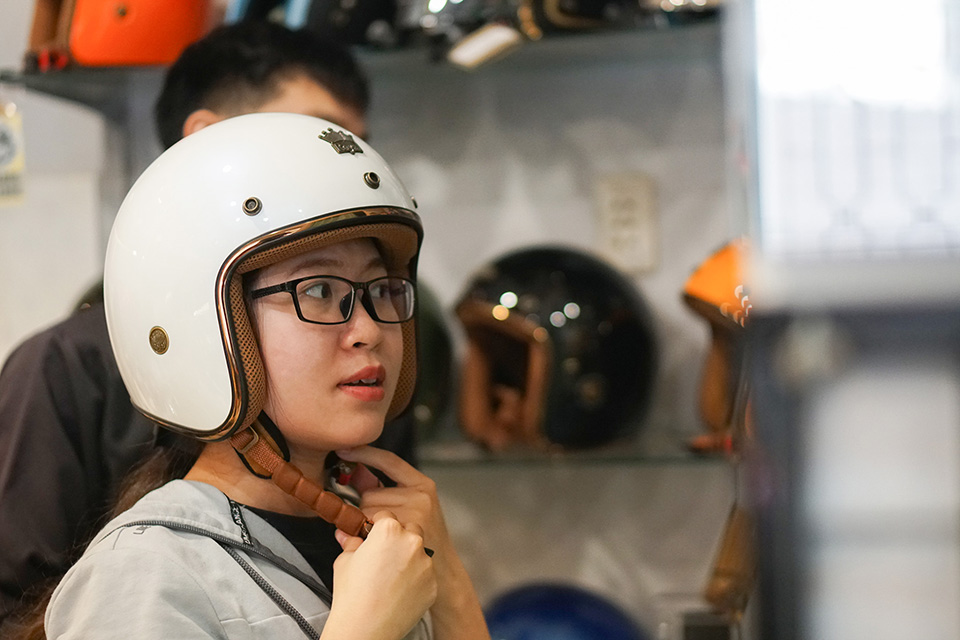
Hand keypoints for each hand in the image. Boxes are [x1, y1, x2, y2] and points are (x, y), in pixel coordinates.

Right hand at [323, 511, 436, 639]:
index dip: (377, 527)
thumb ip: (351, 542)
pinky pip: (425, 574)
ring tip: (390, 577)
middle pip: (408, 529)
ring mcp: (425, 563)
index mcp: (389, 530)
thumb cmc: (353, 597)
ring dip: (409, 558)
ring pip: (419, 552)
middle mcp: (412, 541)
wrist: (365, 629)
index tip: (374, 535)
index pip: (387, 516)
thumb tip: (347, 535)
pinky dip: (416, 578)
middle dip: (398, 538)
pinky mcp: (433, 583)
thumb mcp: (344, 562)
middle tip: (383, 556)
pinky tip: (399, 590)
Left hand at [335, 446, 449, 553]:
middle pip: (369, 494)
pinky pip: (367, 529)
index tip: (342, 449)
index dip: (364, 453)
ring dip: (365, 525)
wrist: (443, 572)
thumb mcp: (412, 508)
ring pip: (366, 512)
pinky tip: (378, 547)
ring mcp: (413, 514)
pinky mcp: (404, 532)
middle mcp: (420, 495)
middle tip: (378, 529)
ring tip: (383, 540)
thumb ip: (382, 490)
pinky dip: (364, 537)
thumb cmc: (423, 539)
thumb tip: (354, 474)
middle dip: (364, 509)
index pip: (388, 461)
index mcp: (422, 484)